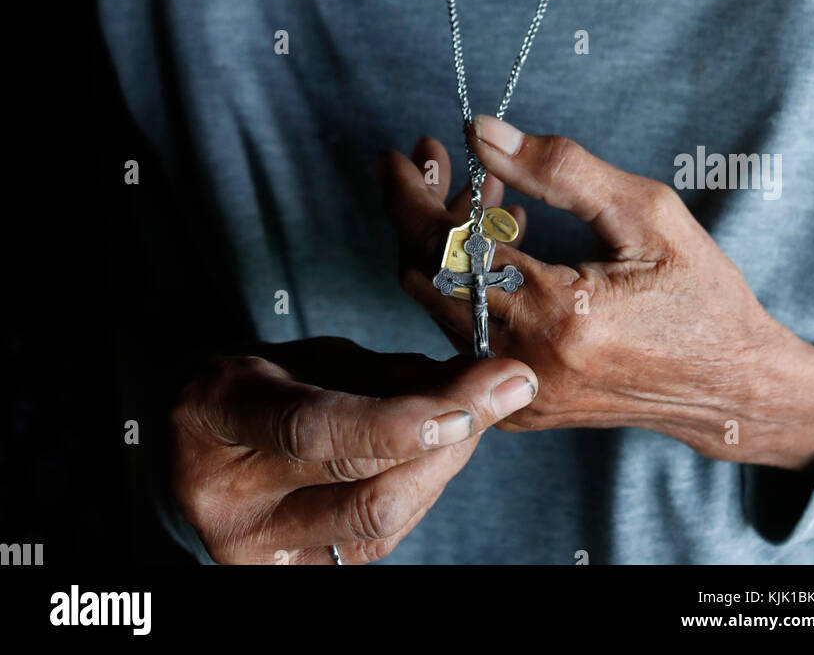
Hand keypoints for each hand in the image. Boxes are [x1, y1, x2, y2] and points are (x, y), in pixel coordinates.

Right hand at [169, 336, 536, 563]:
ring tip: (473, 414)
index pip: (318, 428)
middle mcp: (231, 499)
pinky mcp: (289, 576)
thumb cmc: (254, 387)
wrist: (192, 446)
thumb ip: (382, 371)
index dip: (405, 418)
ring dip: (445, 464)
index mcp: (221, 415)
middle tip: (504, 388)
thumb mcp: (304, 356)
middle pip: (363, 486)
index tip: (480, 386)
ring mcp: (258, 550)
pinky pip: (376, 542)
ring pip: (380, 521)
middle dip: (453, 434)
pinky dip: (421, 490)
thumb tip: (470, 377)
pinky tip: (436, 453)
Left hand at [382, 119, 813, 469]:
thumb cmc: (699, 294)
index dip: (412, 196)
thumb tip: (481, 131)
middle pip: (427, 278)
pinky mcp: (520, 404)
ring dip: (444, 242)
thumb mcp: (645, 213)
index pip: (446, 249)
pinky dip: (465, 279)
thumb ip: (559, 168)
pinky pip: (463, 333)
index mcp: (557, 317)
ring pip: (440, 306)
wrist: (733, 385)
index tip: (402, 153)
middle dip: (419, 211)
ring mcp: (519, 393)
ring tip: (482, 189)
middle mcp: (525, 364)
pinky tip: (500, 238)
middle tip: (438, 160)